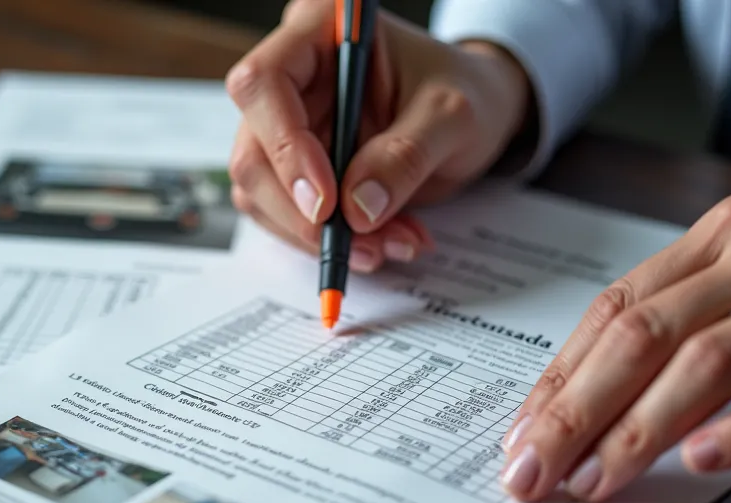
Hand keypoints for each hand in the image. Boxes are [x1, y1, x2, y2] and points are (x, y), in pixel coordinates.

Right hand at [224, 0, 530, 271]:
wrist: (477, 113)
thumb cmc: (465, 92)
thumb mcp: (452, 116)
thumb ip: (406, 155)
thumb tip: (357, 207)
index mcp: (319, 31)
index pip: (265, 83)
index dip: (285, 146)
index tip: (327, 201)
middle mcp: (292, 76)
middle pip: (254, 151)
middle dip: (303, 211)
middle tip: (360, 243)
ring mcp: (288, 126)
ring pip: (262, 194)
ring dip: (320, 235)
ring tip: (389, 243)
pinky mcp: (295, 169)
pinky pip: (286, 216)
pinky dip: (329, 241)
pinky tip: (381, 241)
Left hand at [500, 179, 730, 502]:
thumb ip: (687, 303)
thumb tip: (592, 384)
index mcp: (720, 236)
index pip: (617, 309)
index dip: (561, 375)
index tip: (520, 432)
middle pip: (644, 337)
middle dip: (575, 411)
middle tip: (531, 472)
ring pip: (712, 361)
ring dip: (640, 428)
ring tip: (593, 480)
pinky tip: (703, 458)